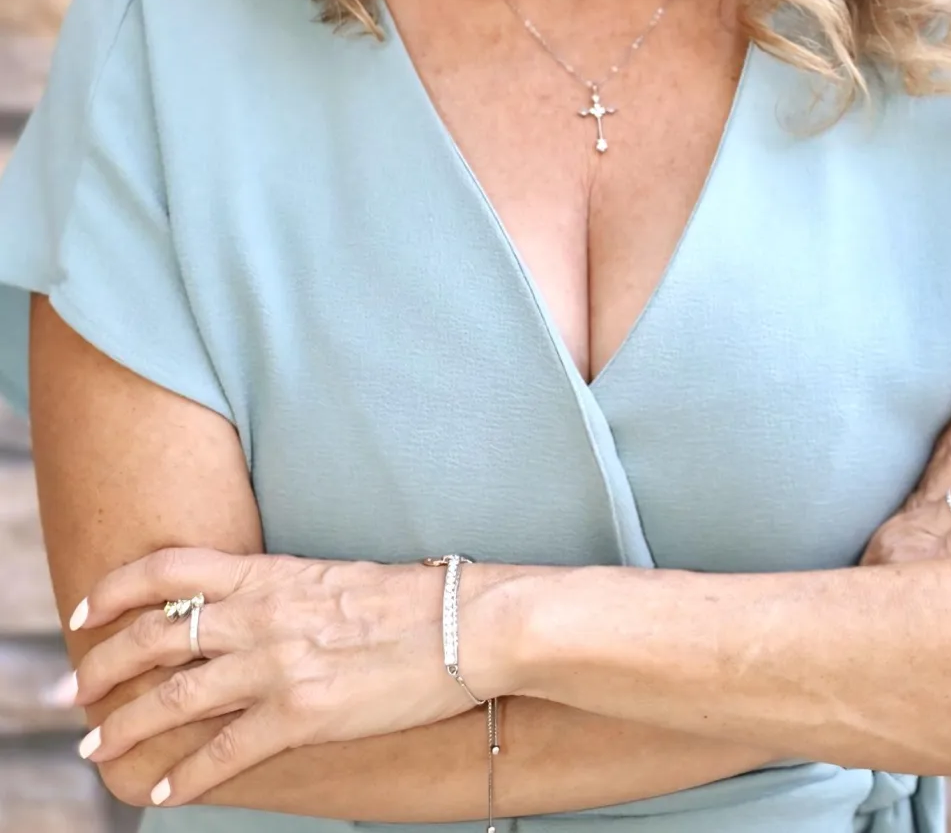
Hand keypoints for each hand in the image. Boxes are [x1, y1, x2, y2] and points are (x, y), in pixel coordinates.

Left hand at [60, 547, 508, 805]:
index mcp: (269, 573)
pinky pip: (226, 752)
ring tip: (99, 748)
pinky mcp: (304, 715)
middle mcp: (261, 615)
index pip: (167, 570)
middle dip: (100, 670)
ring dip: (127, 727)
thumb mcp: (331, 577)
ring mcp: (279, 666)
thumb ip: (279, 591)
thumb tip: (240, 606)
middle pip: (154, 639)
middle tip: (70, 696)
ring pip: (174, 699)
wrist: (469, 624)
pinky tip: (167, 792)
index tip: (84, 615)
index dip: (115, 591)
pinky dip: (188, 776)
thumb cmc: (411, 599)